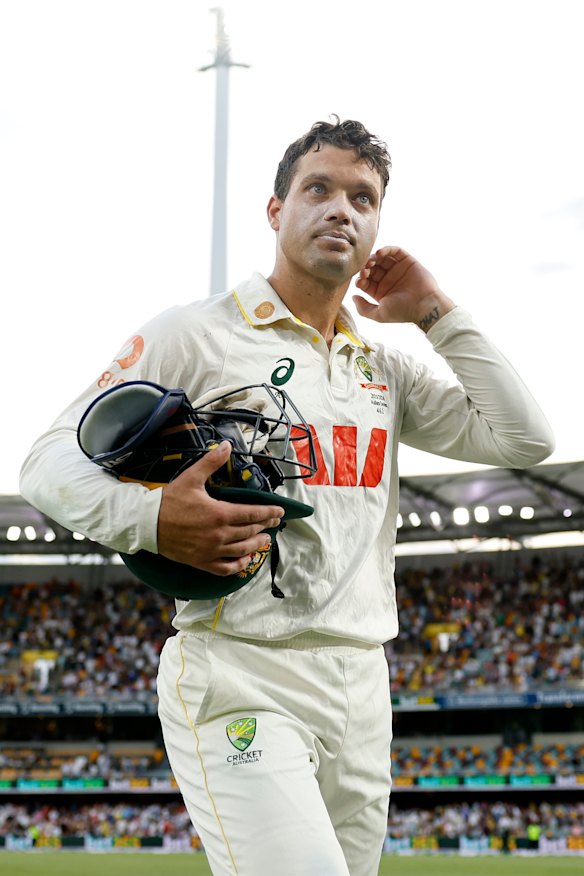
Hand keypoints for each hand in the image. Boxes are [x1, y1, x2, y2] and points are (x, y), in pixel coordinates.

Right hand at [157, 441, 283, 575]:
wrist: (147, 523)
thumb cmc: (169, 501)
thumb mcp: (191, 477)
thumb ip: (211, 462)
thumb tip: (226, 446)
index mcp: (219, 514)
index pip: (253, 514)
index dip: (269, 512)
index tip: (279, 511)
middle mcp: (219, 535)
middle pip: (250, 531)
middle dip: (265, 525)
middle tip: (274, 522)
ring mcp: (211, 550)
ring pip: (243, 550)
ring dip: (257, 545)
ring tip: (265, 540)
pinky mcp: (201, 561)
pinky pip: (226, 568)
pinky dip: (239, 565)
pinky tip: (246, 560)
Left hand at [353, 246, 455, 331]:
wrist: (424, 305)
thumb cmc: (402, 311)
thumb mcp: (379, 315)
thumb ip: (363, 309)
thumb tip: (353, 297)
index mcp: (380, 291)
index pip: (365, 281)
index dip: (360, 279)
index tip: (360, 280)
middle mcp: (388, 279)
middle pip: (371, 268)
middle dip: (366, 267)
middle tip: (365, 269)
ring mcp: (397, 269)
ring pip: (381, 258)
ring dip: (373, 257)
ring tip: (371, 261)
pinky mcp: (407, 261)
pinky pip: (395, 251)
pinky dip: (386, 249)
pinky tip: (379, 253)